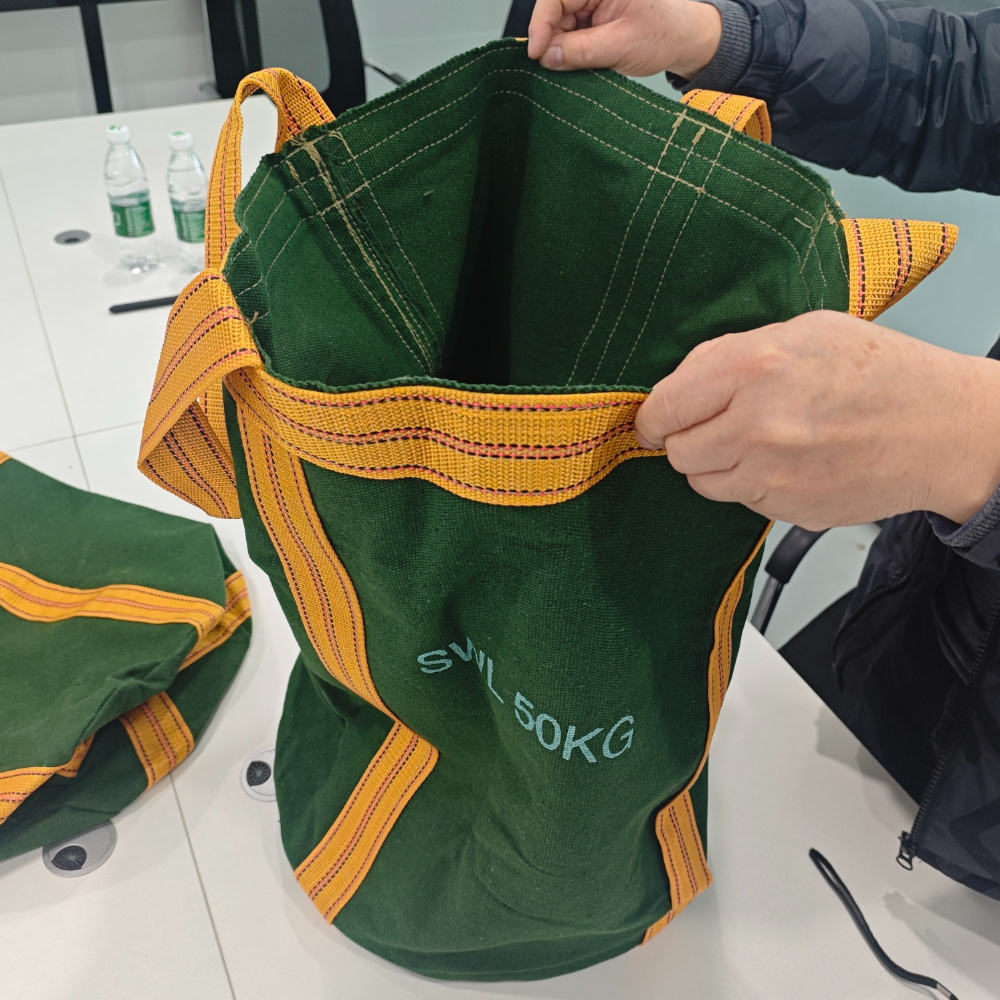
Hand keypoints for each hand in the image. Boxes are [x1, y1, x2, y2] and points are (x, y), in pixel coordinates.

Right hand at [527, 0, 722, 78]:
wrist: (685, 41)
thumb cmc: (666, 33)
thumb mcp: (621, 46)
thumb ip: (582, 51)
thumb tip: (549, 57)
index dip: (541, 23)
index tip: (536, 52)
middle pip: (555, 12)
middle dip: (553, 40)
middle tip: (556, 66)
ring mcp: (593, 4)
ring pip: (561, 26)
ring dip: (563, 49)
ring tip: (581, 64)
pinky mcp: (593, 20)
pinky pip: (571, 36)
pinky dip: (572, 52)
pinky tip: (582, 62)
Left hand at [634, 311, 999, 527]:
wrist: (942, 429)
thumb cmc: (880, 373)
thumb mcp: (802, 332)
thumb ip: (731, 354)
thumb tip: (679, 383)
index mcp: (754, 367)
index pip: (663, 406)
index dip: (652, 417)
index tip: (654, 421)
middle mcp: (756, 425)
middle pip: (676, 450)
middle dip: (685, 438)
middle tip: (713, 426)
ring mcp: (771, 474)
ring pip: (701, 482)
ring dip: (715, 465)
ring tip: (757, 441)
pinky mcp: (786, 509)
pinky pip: (739, 500)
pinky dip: (748, 485)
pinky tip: (785, 461)